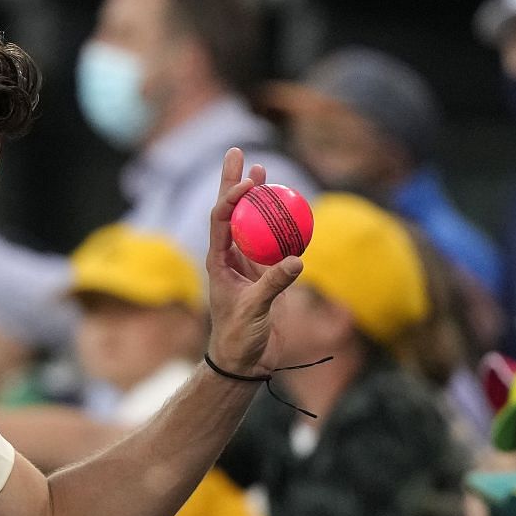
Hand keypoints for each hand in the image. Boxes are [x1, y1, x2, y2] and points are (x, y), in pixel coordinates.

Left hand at [204, 149, 304, 374]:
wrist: (245, 363)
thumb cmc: (240, 338)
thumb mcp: (254, 310)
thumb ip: (274, 284)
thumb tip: (297, 260)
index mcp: (218, 262)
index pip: (222, 219)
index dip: (233, 197)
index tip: (250, 182)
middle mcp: (231, 258)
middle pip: (231, 211)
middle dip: (234, 181)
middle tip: (237, 152)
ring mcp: (248, 266)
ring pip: (252, 223)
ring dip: (257, 198)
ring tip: (262, 170)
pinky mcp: (265, 276)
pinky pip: (274, 245)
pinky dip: (282, 227)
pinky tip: (292, 212)